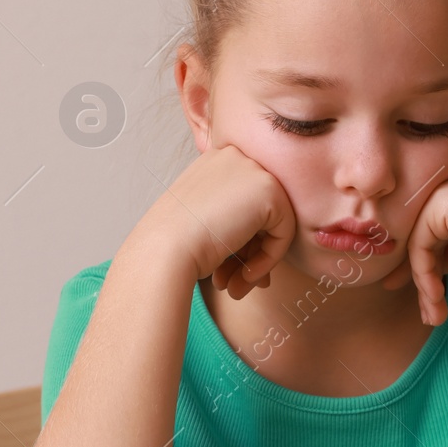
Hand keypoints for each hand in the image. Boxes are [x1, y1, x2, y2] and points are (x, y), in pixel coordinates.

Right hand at [140, 143, 296, 299]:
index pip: (243, 204)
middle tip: (234, 284)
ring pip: (274, 224)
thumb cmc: (173, 243)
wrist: (164, 249)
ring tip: (236, 289)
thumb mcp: (203, 222)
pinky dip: (268, 260)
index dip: (239, 242)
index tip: (225, 269)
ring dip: (257, 262)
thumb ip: (233, 226)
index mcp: (216, 161)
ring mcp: (254, 170)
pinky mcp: (270, 191)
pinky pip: (283, 232)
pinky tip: (244, 276)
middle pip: (260, 213)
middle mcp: (236, 157)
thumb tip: (260, 252)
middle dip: (249, 254)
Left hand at [380, 165, 447, 324]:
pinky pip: (418, 245)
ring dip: (423, 284)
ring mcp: (444, 189)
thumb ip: (442, 254)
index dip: (419, 266)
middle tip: (428, 313)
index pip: (426, 229)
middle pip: (417, 236)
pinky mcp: (440, 203)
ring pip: (415, 244)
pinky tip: (438, 295)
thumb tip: (413, 274)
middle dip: (418, 279)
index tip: (424, 299)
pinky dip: (425, 275)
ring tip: (435, 313)